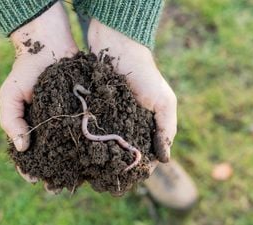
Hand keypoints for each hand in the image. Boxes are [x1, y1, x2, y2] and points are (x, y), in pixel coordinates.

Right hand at [0, 3, 77, 181]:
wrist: (49, 46)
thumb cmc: (26, 71)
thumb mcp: (9, 95)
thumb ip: (11, 120)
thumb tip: (22, 148)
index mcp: (31, 126)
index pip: (28, 154)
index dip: (30, 168)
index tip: (35, 180)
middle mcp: (51, 126)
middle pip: (52, 155)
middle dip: (55, 171)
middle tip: (60, 186)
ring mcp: (68, 119)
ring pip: (71, 146)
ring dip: (74, 162)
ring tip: (79, 176)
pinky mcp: (83, 109)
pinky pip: (85, 128)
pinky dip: (89, 141)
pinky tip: (94, 153)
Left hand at [88, 20, 176, 167]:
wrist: (118, 48)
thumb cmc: (145, 75)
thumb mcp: (163, 101)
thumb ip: (166, 129)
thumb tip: (165, 160)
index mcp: (148, 123)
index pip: (146, 151)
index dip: (142, 166)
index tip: (132, 179)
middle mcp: (129, 123)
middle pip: (126, 151)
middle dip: (120, 164)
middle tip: (110, 180)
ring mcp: (111, 117)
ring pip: (109, 143)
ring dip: (104, 156)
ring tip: (96, 171)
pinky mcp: (96, 110)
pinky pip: (94, 129)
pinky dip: (92, 140)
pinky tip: (86, 152)